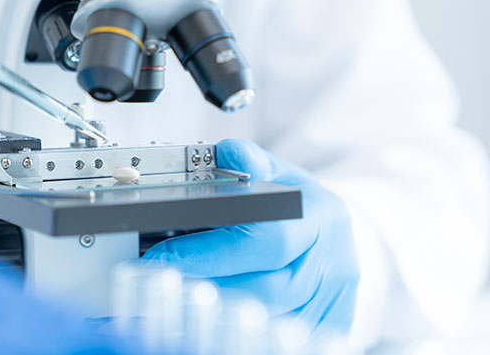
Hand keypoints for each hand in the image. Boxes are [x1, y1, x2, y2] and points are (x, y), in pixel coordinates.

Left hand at [141, 139, 359, 332]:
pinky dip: (238, 334)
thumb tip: (231, 152)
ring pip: (267, 321)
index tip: (163, 257)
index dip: (211, 253)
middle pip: (265, 291)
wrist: (334, 237)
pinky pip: (279, 338)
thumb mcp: (278, 173)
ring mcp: (331, 301)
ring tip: (172, 305)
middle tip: (155, 287)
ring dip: (215, 317)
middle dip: (205, 289)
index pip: (267, 240)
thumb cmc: (300, 205)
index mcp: (320, 216)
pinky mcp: (327, 326)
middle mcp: (333, 262)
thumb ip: (250, 162)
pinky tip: (206, 327)